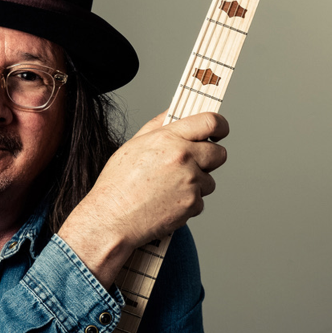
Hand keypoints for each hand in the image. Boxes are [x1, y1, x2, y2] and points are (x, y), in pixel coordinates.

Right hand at [58, 111, 228, 287]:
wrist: (111, 219)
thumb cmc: (117, 184)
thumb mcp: (133, 146)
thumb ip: (157, 126)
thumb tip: (173, 113)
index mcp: (168, 138)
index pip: (210, 122)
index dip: (220, 126)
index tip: (220, 131)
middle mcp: (182, 157)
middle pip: (219, 153)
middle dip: (210, 159)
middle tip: (193, 165)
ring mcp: (190, 182)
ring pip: (209, 180)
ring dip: (196, 184)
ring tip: (168, 189)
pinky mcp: (192, 204)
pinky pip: (200, 201)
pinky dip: (187, 204)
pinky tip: (166, 204)